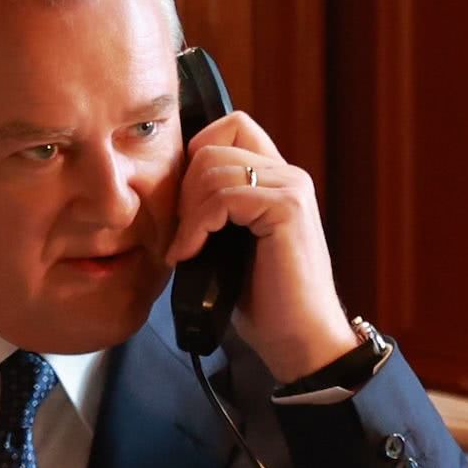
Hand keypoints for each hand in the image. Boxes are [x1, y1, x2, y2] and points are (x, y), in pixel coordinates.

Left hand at [165, 109, 355, 379]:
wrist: (299, 340)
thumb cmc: (265, 302)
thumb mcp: (230, 245)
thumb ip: (216, 208)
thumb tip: (168, 189)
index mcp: (278, 179)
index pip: (230, 128)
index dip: (195, 156)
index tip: (184, 207)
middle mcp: (289, 176)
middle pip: (212, 146)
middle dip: (183, 190)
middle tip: (180, 235)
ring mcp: (291, 189)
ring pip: (212, 169)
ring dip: (187, 213)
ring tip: (184, 250)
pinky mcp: (287, 208)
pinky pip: (223, 196)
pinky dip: (197, 226)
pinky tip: (191, 254)